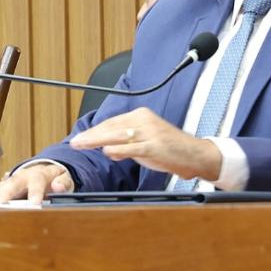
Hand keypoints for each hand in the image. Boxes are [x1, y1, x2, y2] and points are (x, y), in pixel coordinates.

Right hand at [0, 163, 73, 205]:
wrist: (42, 169)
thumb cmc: (53, 177)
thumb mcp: (64, 177)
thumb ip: (64, 182)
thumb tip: (58, 186)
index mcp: (37, 175)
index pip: (36, 185)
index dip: (35, 195)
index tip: (34, 205)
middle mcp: (19, 178)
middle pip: (10, 187)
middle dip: (2, 197)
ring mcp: (8, 182)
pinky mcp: (0, 188)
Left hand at [69, 107, 221, 181]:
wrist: (195, 155)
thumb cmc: (169, 149)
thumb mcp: (144, 142)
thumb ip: (125, 144)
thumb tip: (107, 148)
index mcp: (141, 116)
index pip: (111, 122)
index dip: (94, 131)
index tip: (80, 138)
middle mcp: (144, 120)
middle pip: (111, 127)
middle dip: (90, 136)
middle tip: (75, 143)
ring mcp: (150, 133)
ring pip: (118, 135)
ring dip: (97, 141)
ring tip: (82, 145)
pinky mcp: (155, 146)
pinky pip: (133, 147)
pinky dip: (119, 150)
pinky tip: (107, 152)